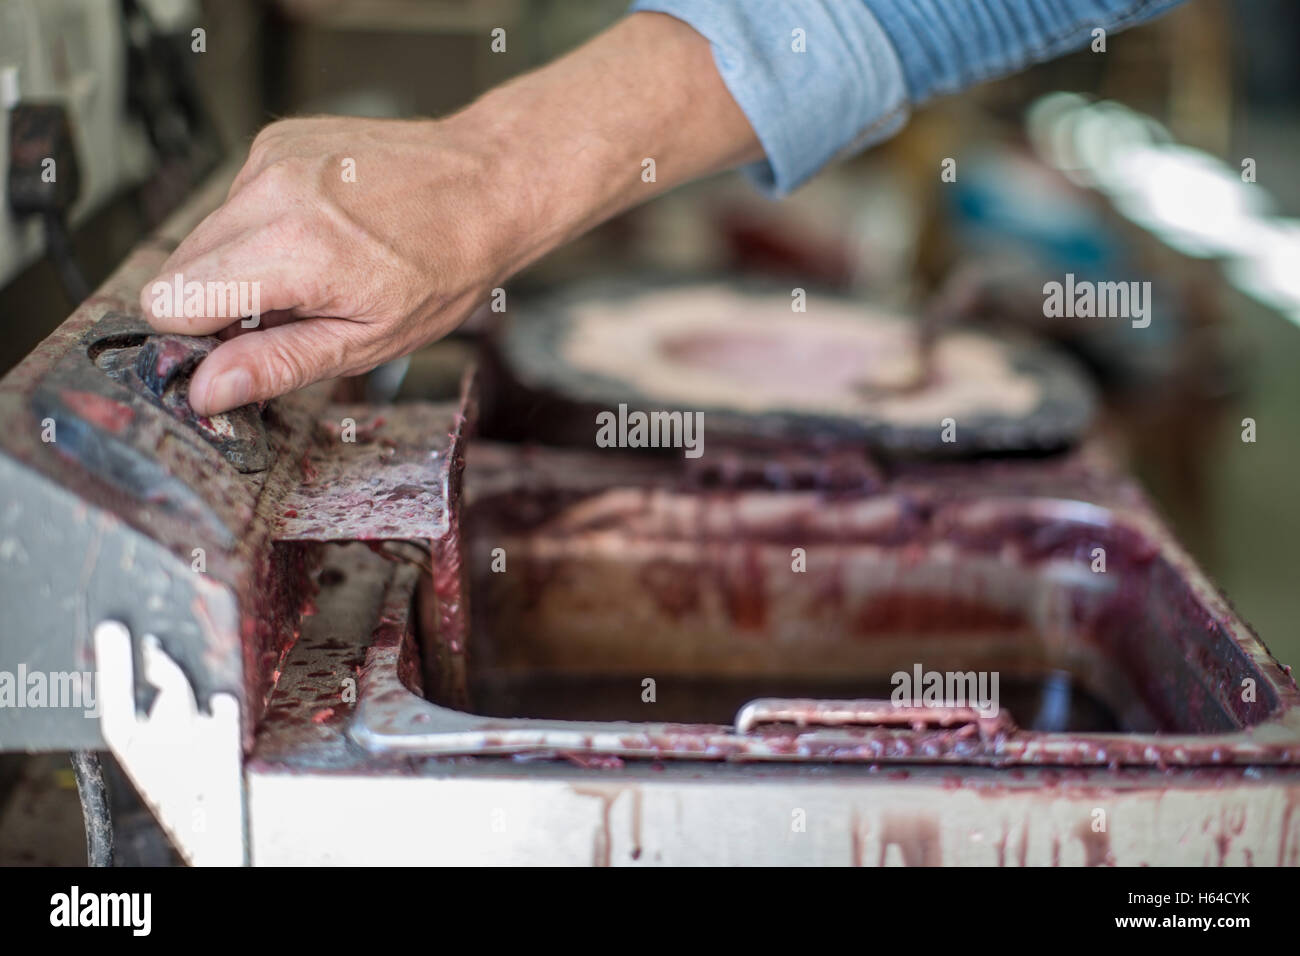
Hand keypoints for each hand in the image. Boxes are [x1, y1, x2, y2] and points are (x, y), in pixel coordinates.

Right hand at [139, 115, 522, 414]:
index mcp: (293, 251)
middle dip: (216, 303)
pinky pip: (235, 200)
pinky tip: (320, 232)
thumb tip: (207, 391)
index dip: (196, 337)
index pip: (169, 302)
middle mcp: (271, 192)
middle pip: (176, 269)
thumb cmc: (445, 267)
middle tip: (287, 315)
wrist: (486, 186)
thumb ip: (279, 364)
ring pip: (204, 235)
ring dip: (241, 264)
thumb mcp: (369, 341)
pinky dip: (262, 225)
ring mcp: (271, 157)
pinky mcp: (277, 139)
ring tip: (314, 271)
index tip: (237, 349)